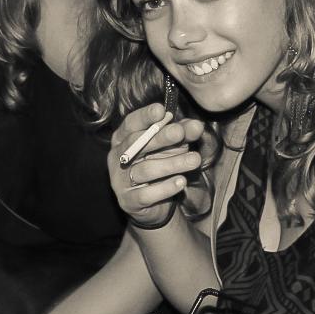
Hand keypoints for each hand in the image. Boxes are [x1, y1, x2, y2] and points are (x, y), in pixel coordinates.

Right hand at [109, 103, 205, 228]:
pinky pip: (146, 194)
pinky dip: (165, 188)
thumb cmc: (160, 164)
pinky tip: (181, 182)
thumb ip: (183, 133)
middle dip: (160, 137)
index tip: (162, 110)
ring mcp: (120, 180)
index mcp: (124, 138)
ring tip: (194, 160)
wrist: (154, 203)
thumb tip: (197, 125)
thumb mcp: (173, 145)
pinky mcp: (128, 201)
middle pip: (136, 144)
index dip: (145, 116)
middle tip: (180, 132)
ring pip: (145, 169)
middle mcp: (118, 157)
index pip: (131, 123)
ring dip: (172, 164)